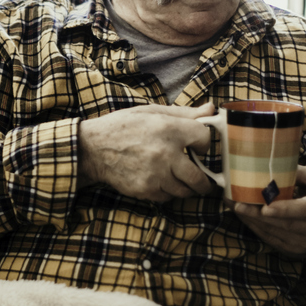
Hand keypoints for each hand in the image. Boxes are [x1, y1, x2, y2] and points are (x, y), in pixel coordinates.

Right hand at [78, 103, 216, 201]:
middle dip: (203, 181)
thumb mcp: (152, 112)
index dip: (204, 143)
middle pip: (199, 177)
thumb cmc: (123, 127)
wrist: (93, 148)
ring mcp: (156, 174)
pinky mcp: (145, 189)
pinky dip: (168, 192)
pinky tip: (161, 181)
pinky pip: (167, 197)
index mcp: (169, 129)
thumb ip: (184, 113)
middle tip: (203, 181)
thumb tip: (211, 108)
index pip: (204, 138)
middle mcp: (165, 153)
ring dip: (185, 187)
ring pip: (184, 190)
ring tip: (180, 180)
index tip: (198, 147)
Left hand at [231, 165, 305, 258]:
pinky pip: (271, 239)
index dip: (285, 210)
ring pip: (274, 233)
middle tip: (235, 201)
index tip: (266, 207)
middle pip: (284, 224)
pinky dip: (256, 227)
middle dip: (256, 213)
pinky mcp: (295, 252)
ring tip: (232, 204)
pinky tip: (243, 215)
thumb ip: (300, 172)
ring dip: (251, 219)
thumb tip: (272, 164)